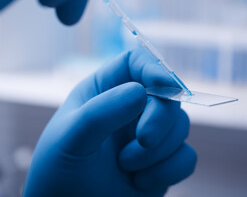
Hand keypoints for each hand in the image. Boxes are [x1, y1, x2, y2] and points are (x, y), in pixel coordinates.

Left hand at [23, 49, 196, 196]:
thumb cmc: (60, 172)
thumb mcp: (70, 139)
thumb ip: (101, 113)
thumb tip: (141, 91)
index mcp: (106, 91)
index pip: (136, 63)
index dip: (154, 67)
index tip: (164, 84)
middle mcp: (132, 109)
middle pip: (168, 96)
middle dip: (160, 120)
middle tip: (143, 141)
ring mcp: (150, 136)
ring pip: (181, 126)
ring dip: (157, 152)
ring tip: (125, 167)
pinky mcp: (164, 163)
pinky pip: (187, 157)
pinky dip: (168, 171)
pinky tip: (139, 182)